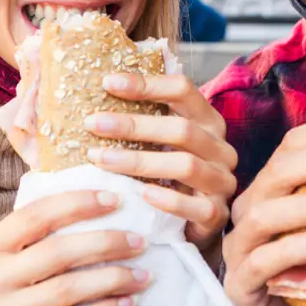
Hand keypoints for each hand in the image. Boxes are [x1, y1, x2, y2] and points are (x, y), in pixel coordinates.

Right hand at [0, 190, 150, 305]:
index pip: (35, 215)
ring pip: (68, 289)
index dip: (78, 203)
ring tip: (142, 275)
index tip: (115, 199)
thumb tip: (97, 194)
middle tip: (138, 241)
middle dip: (105, 243)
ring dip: (112, 279)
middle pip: (57, 252)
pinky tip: (127, 303)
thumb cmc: (14, 297)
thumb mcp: (12, 261)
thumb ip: (38, 233)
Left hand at [83, 72, 236, 264]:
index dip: (147, 84)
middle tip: (93, 123)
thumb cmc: (168, 177)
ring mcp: (222, 181)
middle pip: (182, 129)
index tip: (108, 83)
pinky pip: (196, 206)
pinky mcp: (217, 213)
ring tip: (101, 159)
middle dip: (134, 125)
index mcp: (207, 121)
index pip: (183, 90)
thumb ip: (137, 123)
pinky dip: (168, 201)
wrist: (194, 223)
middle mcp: (220, 147)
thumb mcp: (159, 144)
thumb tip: (83, 99)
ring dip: (140, 161)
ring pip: (186, 165)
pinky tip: (141, 195)